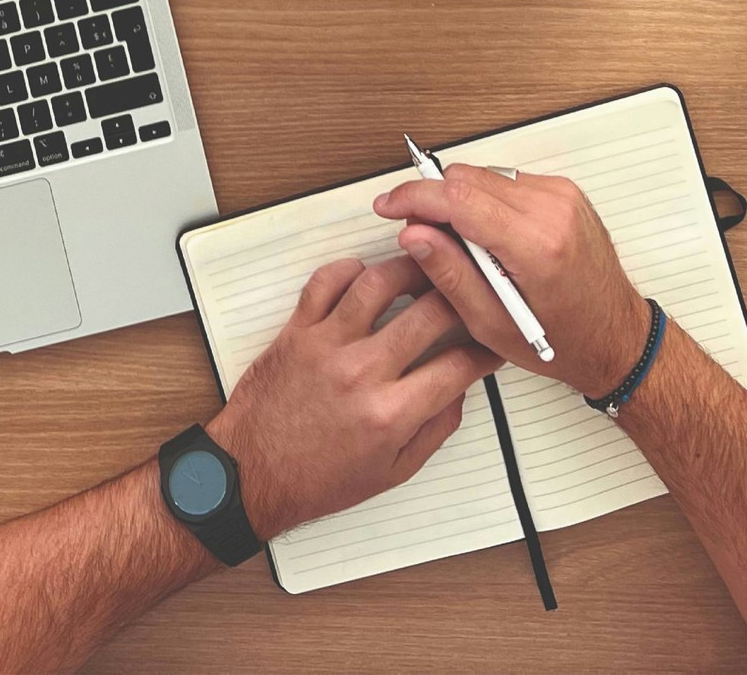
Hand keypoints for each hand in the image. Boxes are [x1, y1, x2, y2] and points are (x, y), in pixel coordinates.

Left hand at [201, 254, 499, 540]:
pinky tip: (365, 275)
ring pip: (379, 283)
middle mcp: (362, 374)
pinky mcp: (297, 330)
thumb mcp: (392, 472)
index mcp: (390, 415)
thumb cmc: (318, 478)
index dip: (486, 349)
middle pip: (430, 314)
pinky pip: (325, 281)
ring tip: (425, 269)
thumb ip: (434, 430)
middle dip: (460, 297)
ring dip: (410, 270)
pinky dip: (349, 269)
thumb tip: (460, 389)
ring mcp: (326, 346)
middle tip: (467, 291)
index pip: (458, 367)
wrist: (253, 473)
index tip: (493, 339)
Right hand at [371, 166, 649, 400]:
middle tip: (423, 235)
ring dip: (460, 201)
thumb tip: (414, 236)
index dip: (414, 197)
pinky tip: (489, 236)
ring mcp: (562, 196)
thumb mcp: (492, 324)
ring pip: (483, 175)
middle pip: (466, 179)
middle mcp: (553, 211)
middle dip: (433, 200)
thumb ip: (449, 274)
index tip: (389, 205)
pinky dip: (486, 201)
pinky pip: (506, 180)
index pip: (458, 198)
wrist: (617, 337)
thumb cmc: (567, 340)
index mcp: (536, 245)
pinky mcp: (564, 192)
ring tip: (463, 246)